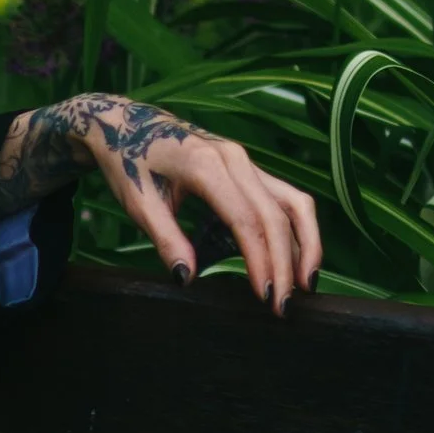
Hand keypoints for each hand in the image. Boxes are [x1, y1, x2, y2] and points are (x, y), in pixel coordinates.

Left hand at [0, 92, 323, 314]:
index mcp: (207, 166)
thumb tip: (188, 278)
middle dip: (284, 263)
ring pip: (293, 202)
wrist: (128, 125)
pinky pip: (285, 198)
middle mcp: (236, 159)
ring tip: (305, 285)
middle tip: (283, 306)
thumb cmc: (130, 163)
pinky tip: (295, 259)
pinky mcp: (249, 169)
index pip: (246, 219)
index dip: (260, 260)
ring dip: (305, 243)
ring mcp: (246, 162)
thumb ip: (166, 239)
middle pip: (275, 215)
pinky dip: (297, 228)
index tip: (264, 296)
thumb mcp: (139, 204)